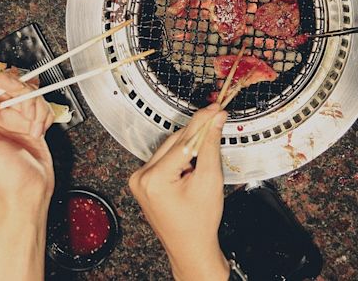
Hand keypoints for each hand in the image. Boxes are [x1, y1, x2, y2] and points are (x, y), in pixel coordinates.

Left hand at [0, 72, 54, 209]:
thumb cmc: (0, 180)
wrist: (27, 194)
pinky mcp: (31, 123)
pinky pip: (41, 106)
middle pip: (9, 83)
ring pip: (29, 93)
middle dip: (24, 94)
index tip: (11, 92)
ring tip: (34, 128)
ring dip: (37, 108)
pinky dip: (45, 116)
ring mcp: (13, 119)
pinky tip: (39, 132)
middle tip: (27, 112)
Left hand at [130, 105, 229, 280]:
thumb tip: (215, 121)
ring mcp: (140, 180)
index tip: (216, 109)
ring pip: (170, 149)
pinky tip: (193, 161)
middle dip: (197, 132)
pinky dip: (180, 156)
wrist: (191, 248)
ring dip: (189, 145)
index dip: (203, 122)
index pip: (184, 141)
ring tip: (207, 149)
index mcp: (154, 179)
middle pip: (175, 142)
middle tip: (217, 118)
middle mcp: (141, 177)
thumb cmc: (199, 223)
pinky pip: (165, 159)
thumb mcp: (209, 180)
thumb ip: (210, 145)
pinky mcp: (143, 182)